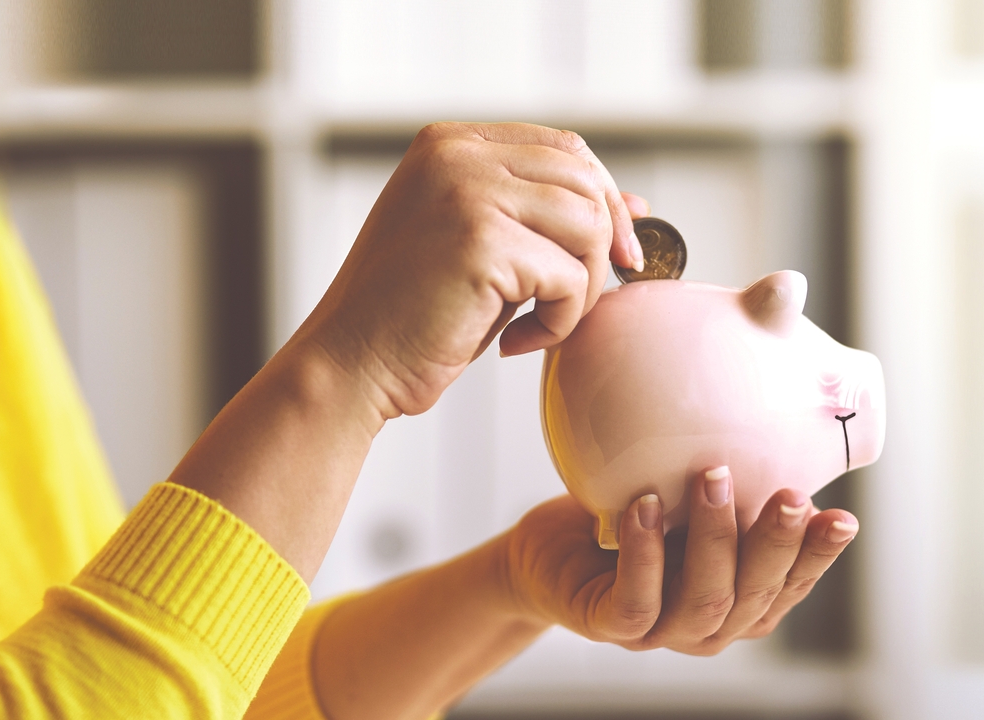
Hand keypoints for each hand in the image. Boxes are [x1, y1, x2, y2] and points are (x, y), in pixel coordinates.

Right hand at [300, 122, 647, 417]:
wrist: (349, 365)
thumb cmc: (409, 316)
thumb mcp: (478, 247)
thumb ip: (539, 215)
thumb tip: (634, 205)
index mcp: (448, 145)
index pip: (563, 147)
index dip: (602, 198)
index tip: (614, 252)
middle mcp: (456, 155)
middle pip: (584, 179)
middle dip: (600, 245)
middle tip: (579, 300)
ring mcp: (466, 193)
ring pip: (586, 225)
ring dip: (579, 288)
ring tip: (538, 323)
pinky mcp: (481, 242)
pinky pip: (568, 277)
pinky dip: (558, 321)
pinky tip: (514, 342)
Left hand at [501, 467, 858, 654]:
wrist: (549, 552)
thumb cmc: (630, 519)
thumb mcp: (685, 498)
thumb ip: (730, 483)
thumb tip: (776, 409)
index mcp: (739, 600)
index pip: (790, 585)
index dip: (818, 557)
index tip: (844, 517)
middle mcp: (708, 624)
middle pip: (754, 595)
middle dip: (776, 543)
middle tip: (791, 494)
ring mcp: (660, 631)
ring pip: (704, 600)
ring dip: (713, 538)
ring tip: (712, 477)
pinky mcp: (609, 625)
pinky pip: (635, 600)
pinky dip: (644, 553)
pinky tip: (645, 506)